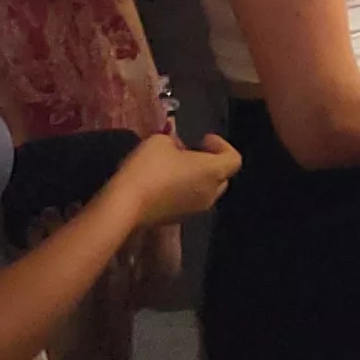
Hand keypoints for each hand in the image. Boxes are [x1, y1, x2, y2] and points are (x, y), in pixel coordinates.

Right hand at [105, 132, 239, 228]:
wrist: (125, 205)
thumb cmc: (148, 168)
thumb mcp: (160, 141)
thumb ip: (175, 141)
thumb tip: (177, 147)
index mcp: (212, 172)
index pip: (234, 159)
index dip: (222, 145)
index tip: (202, 140)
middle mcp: (210, 194)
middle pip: (223, 177)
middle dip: (211, 162)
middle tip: (190, 152)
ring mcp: (195, 210)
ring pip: (207, 191)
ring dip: (198, 178)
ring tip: (175, 167)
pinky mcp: (178, 220)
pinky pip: (191, 202)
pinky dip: (186, 191)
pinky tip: (165, 184)